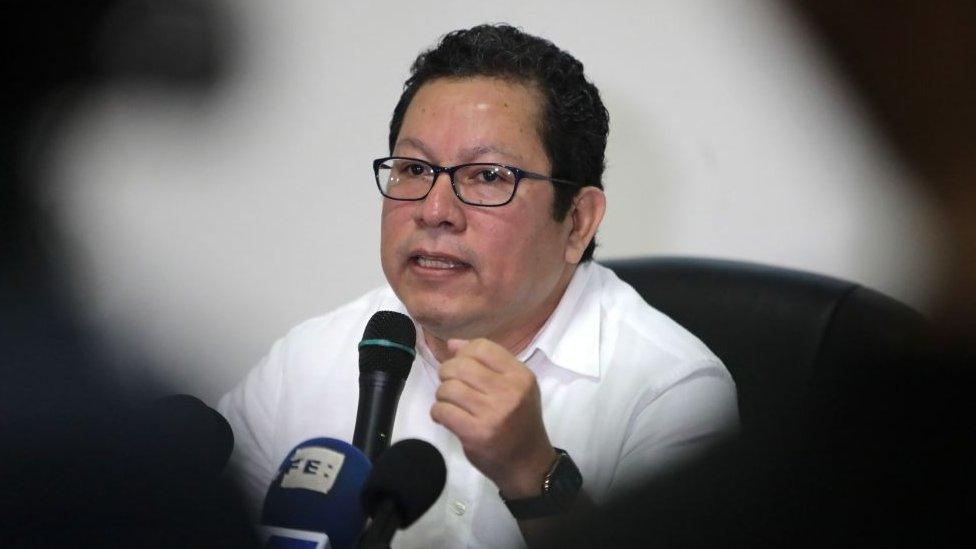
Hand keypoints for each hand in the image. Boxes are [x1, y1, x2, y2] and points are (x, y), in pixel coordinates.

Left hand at [430, 338, 556, 497]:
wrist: (527, 463)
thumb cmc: (519, 422)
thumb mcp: (514, 387)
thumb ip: (486, 363)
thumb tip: (453, 344)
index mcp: (520, 376)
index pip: (482, 347)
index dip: (464, 353)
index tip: (462, 367)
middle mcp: (509, 391)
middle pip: (461, 365)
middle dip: (447, 373)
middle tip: (451, 386)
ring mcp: (492, 413)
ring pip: (448, 387)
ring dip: (442, 395)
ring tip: (450, 403)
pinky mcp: (476, 433)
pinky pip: (442, 410)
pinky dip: (438, 412)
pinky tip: (446, 417)